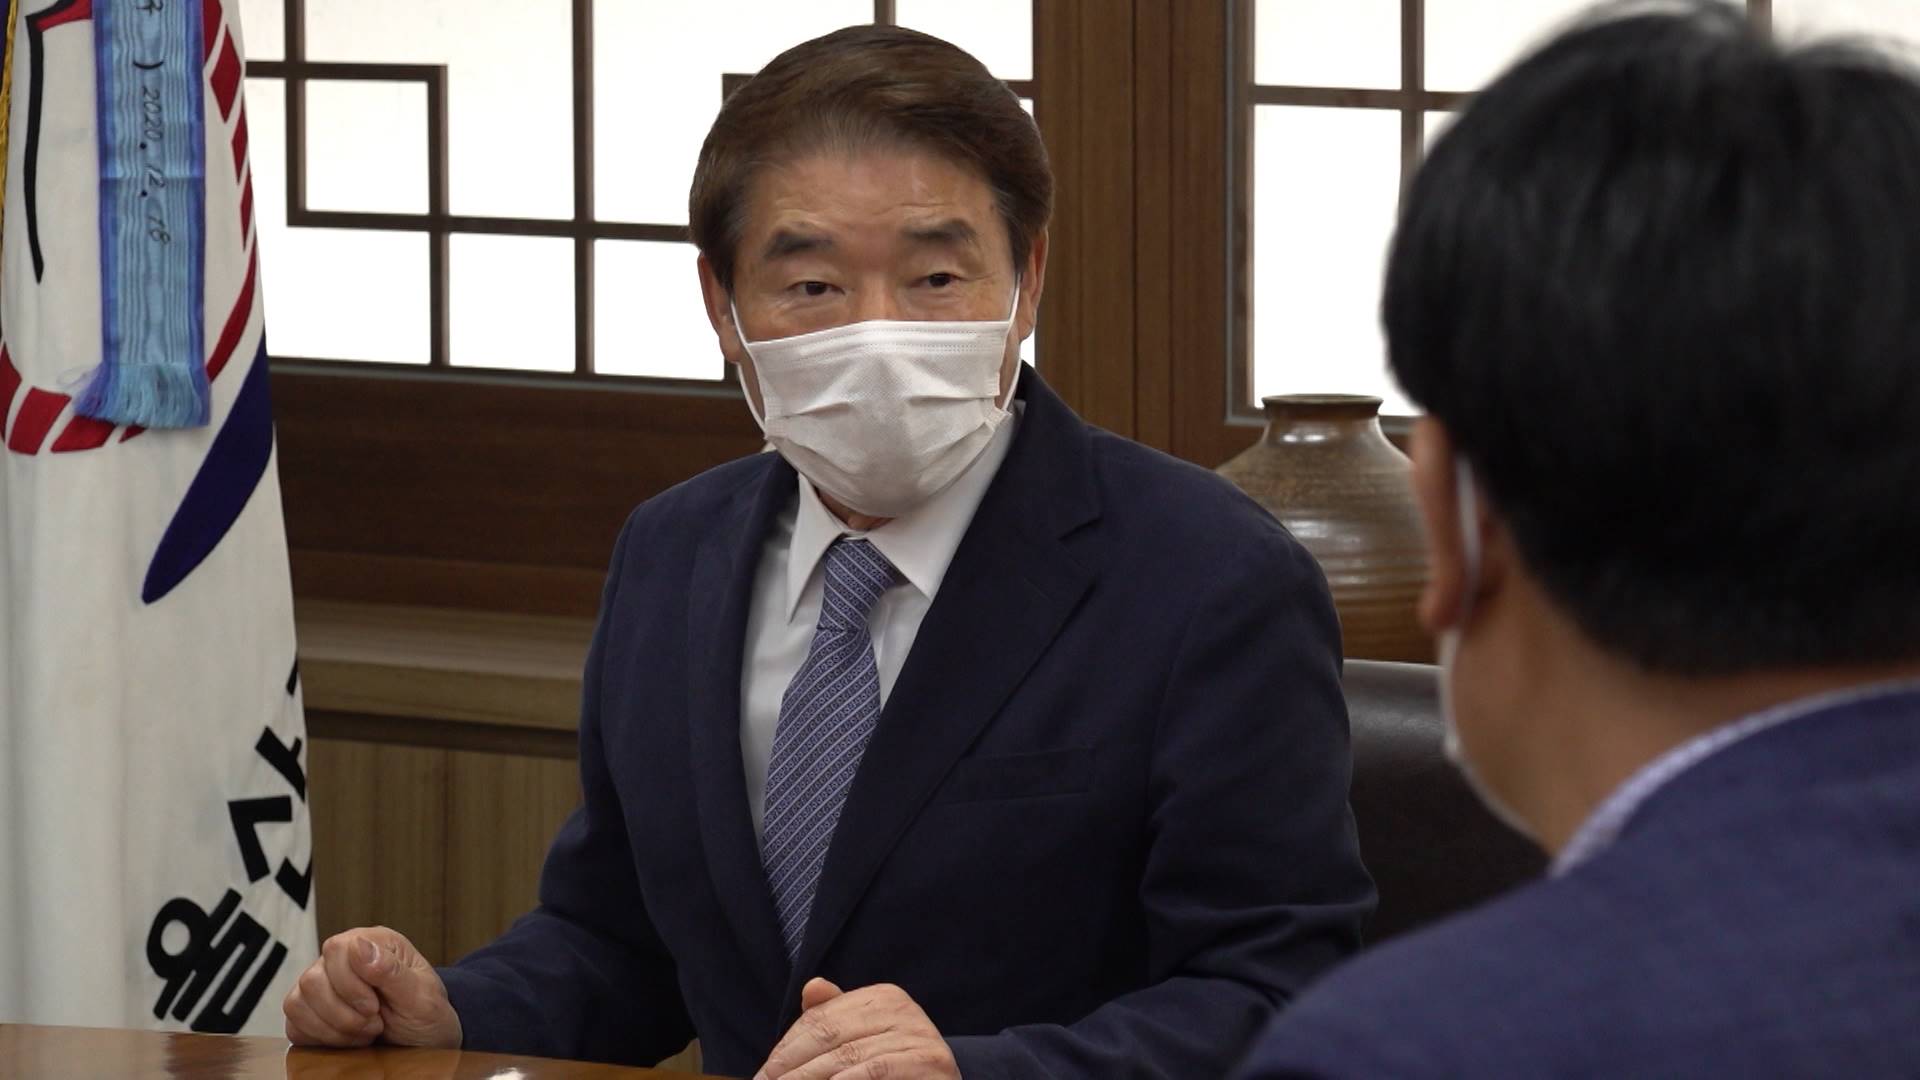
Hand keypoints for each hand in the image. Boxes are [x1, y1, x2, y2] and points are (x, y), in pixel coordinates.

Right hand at [282, 926, 462, 1049]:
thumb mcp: (422, 995)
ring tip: (366, 1032)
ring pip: (297, 1002)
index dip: (351, 985)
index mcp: (373, 942)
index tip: (376, 1006)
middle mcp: (343, 959)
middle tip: (375, 1023)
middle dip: (344, 1013)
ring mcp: (323, 985)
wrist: (425, 1041)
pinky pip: (294, 1025)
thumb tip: (359, 944)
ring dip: (334, 1027)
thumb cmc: (426, 1013)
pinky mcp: (310, 1013)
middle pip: (312, 980)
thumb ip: (391, 970)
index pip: (337, 949)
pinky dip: (321, 1039)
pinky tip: (349, 1039)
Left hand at [756, 979, 958, 1079]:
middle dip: (792, 1065)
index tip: (764, 1073)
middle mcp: (903, 1009)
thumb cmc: (893, 1066)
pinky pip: (880, 1068)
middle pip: (831, 1034)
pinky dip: (851, 1079)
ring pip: (850, 1055)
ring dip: (811, 1077)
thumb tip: (811, 986)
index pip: (822, 1018)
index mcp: (882, 996)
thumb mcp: (862, 1038)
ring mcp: (920, 1033)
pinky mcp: (932, 1061)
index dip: (787, 1047)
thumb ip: (834, 1016)